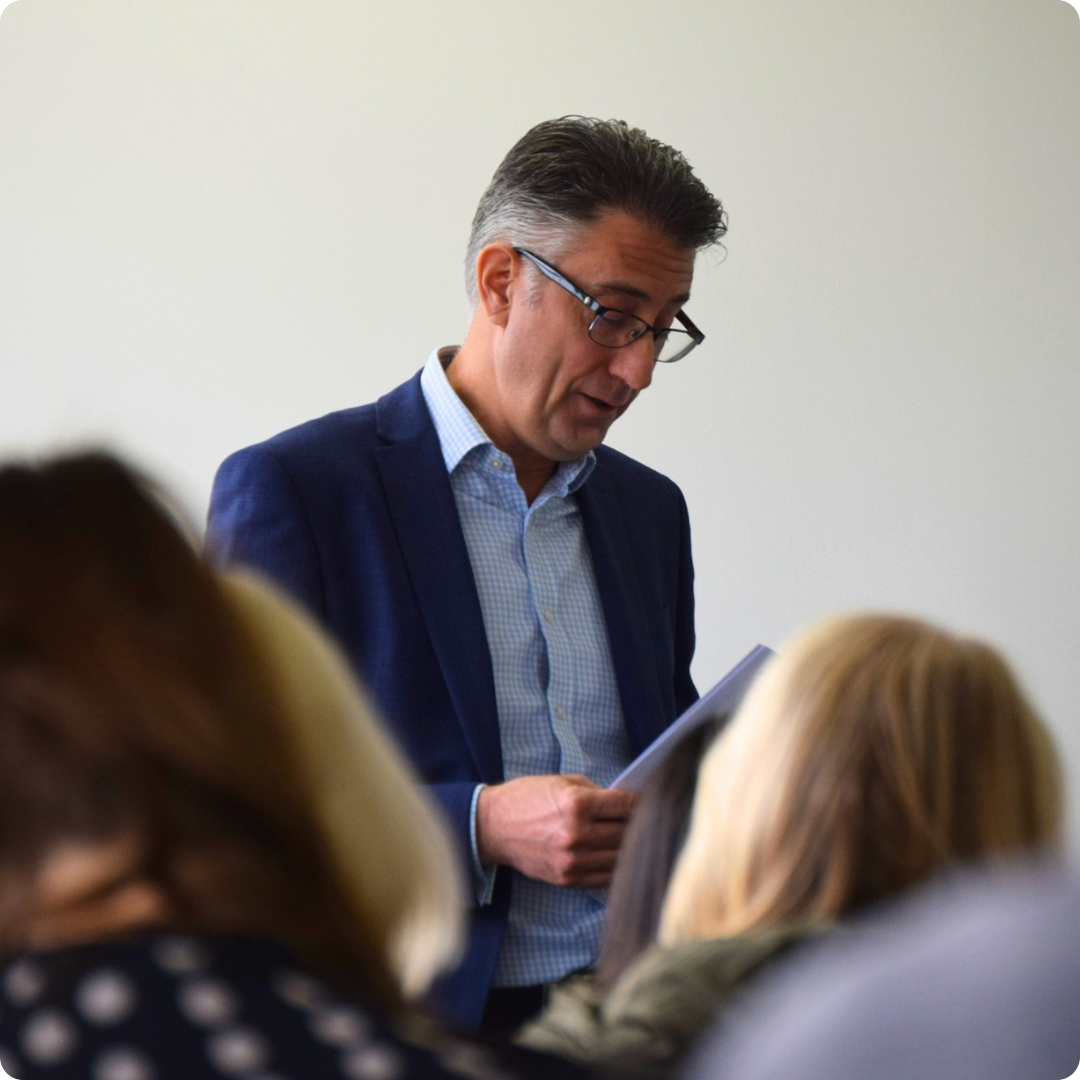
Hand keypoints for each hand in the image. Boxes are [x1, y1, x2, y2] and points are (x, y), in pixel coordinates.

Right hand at [476, 774, 636, 888]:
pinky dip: (617, 867)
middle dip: (641, 824)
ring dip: (632, 847)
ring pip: (620, 857)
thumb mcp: (561, 781)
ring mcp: (572, 860)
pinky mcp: (567, 878)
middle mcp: (577, 834)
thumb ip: (594, 792)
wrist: (492, 827)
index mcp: (576, 804)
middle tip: (651, 819)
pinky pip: (605, 877)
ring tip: (640, 839)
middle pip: (626, 832)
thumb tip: (622, 802)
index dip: (643, 802)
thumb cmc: (525, 798)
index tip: (651, 800)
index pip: (625, 805)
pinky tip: (621, 857)